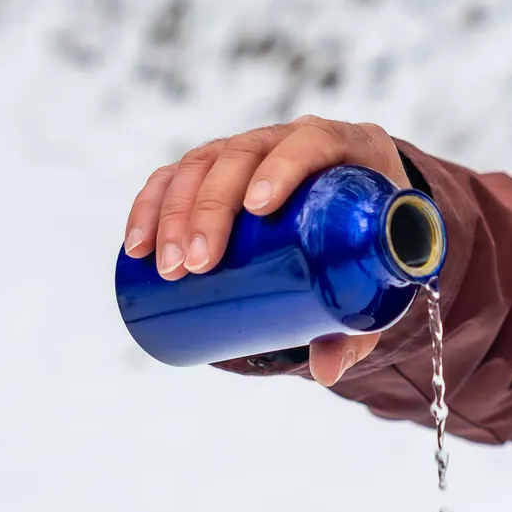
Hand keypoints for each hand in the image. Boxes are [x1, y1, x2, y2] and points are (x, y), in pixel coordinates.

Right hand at [124, 114, 408, 385]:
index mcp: (348, 148)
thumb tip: (327, 372)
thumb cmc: (369, 250)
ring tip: (167, 268)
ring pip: (201, 163)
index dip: (282, 166)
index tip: (257, 208)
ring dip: (172, 212)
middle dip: (210, 209)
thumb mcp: (373, 285)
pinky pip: (173, 176)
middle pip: (242, 155)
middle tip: (199, 265)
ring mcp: (249, 150)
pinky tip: (137, 244)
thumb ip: (356, 329)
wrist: (355, 224)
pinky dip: (149, 207)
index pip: (311, 141)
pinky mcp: (215, 169)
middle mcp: (291, 139)